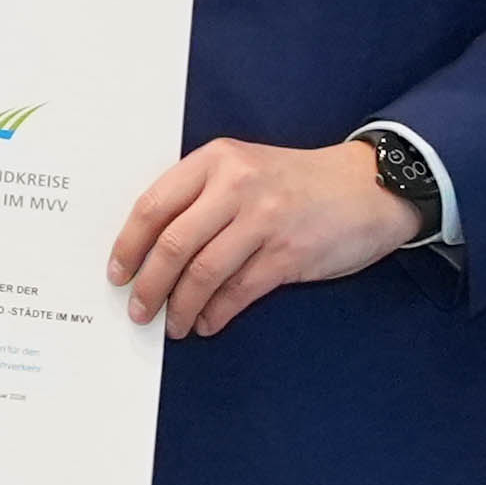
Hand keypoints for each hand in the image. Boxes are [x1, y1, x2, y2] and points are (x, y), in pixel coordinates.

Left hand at [110, 136, 417, 338]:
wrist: (367, 187)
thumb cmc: (296, 183)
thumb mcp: (243, 168)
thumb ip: (200, 197)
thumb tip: (150, 250)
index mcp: (216, 160)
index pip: (154, 205)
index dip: (128, 245)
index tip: (118, 273)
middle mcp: (238, 186)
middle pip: (173, 244)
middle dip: (149, 286)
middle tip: (139, 310)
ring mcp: (265, 219)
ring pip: (203, 273)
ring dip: (180, 306)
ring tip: (173, 324)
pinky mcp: (289, 253)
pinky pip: (239, 292)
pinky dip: (216, 314)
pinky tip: (207, 322)